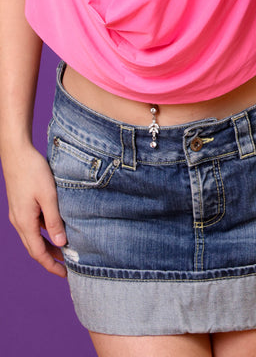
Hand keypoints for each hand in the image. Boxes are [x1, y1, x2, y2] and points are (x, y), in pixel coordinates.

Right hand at [4, 143, 66, 275]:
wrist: (17, 153)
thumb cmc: (33, 172)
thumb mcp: (49, 196)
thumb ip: (54, 221)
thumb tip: (61, 244)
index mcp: (25, 222)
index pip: (38, 252)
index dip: (51, 265)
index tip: (64, 274)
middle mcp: (19, 222)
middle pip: (34, 247)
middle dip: (50, 258)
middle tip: (67, 266)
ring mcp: (18, 214)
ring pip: (33, 237)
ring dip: (47, 245)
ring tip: (64, 249)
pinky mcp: (20, 206)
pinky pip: (32, 225)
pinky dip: (44, 232)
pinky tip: (55, 227)